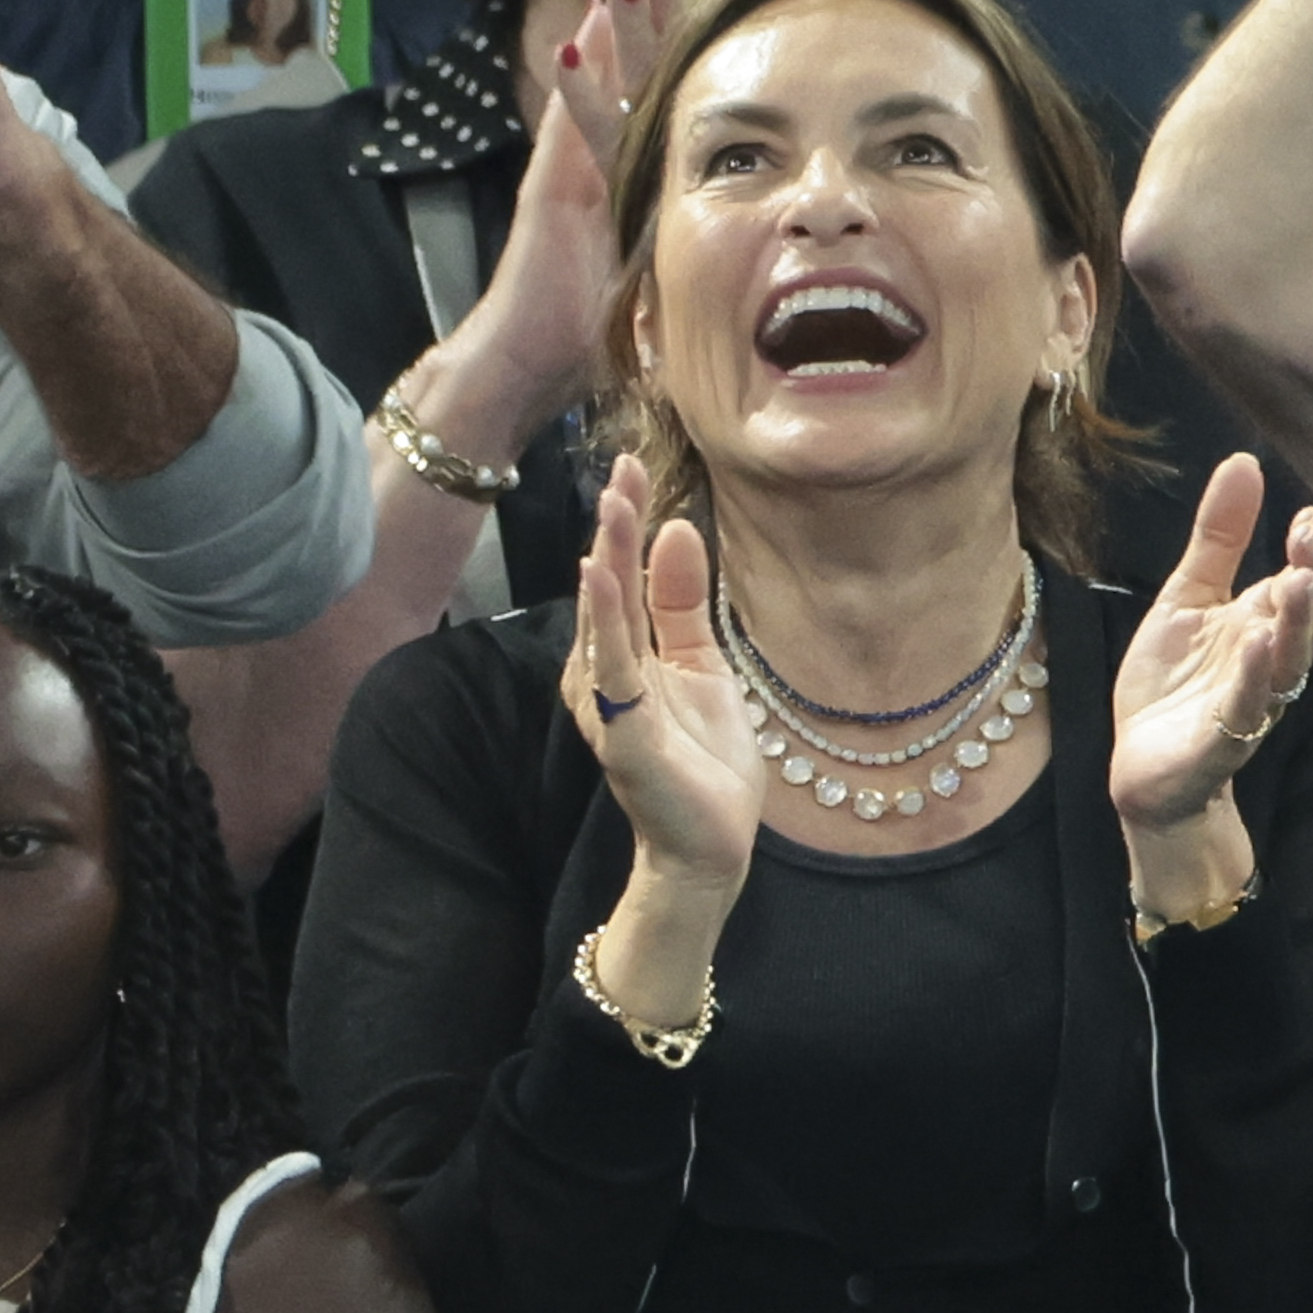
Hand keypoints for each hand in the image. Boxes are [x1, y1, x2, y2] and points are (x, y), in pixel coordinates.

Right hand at [451, 0, 712, 441]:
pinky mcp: (550, 185)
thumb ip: (699, 264)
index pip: (679, 92)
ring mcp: (578, 168)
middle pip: (644, 64)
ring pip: (605, 78)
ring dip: (623, 18)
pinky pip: (568, 119)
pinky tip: (590, 24)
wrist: (522, 367)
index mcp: (646, 178)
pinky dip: (580, 73)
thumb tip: (763, 258)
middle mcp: (612, 161)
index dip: (704, 39)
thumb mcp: (665, 296)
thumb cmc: (588, 342)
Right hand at [564, 452, 762, 901]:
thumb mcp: (702, 665)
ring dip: (607, 559)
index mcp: (624, 656)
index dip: (628, 521)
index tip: (634, 466)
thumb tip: (675, 529)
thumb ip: (682, 604)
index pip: (624, 576)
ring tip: (611, 504)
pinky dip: (605, 622)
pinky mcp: (626, 735)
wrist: (712, 846)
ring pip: (605, 620)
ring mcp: (611, 705)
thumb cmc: (703, 762)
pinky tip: (600, 577)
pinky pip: (613, 670)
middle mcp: (605, 676)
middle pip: (609, 588)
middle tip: (622, 467)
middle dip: (614, 527)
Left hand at [1110, 455, 1312, 833]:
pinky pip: (1243, 709)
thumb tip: (1244, 460)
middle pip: (1310, 624)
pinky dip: (1251, 677)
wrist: (1142, 766)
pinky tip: (1252, 642)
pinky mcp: (1219, 744)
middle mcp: (1269, 666)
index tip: (1309, 513)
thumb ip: (1218, 537)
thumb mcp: (1188, 597)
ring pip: (1285, 666)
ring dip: (1293, 625)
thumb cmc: (1175, 683)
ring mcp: (1249, 707)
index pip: (1310, 588)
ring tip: (1294, 581)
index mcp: (1267, 627)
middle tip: (1308, 535)